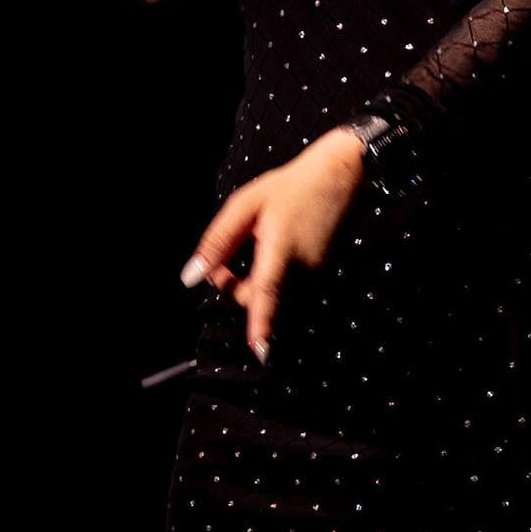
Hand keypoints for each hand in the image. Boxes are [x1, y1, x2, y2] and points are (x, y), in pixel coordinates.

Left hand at [180, 131, 366, 360]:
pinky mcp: (320, 277)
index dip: (263, 324)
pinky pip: (288, 293)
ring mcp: (315, 276)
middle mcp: (303, 270)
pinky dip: (270, 285)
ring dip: (252, 290)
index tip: (260, 353)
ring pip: (274, 300)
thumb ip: (217, 243)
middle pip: (259, 302)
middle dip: (234, 291)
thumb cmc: (288, 188)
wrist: (339, 178)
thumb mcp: (244, 206)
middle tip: (219, 264)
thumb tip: (191, 278)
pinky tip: (268, 256)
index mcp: (281, 249)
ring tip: (248, 254)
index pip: (268, 292)